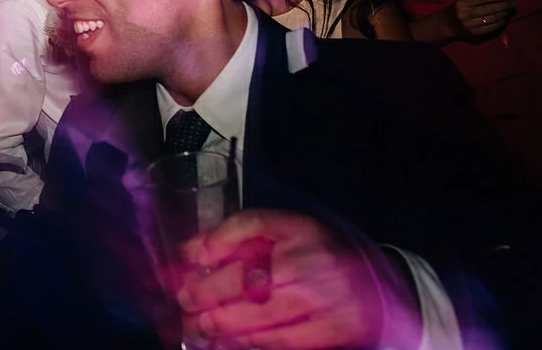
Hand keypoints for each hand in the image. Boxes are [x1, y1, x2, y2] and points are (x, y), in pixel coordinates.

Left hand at [178, 209, 386, 349]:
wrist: (377, 284)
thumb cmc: (318, 254)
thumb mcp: (281, 232)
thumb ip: (234, 236)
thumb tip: (190, 250)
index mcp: (299, 230)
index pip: (251, 226)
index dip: (217, 243)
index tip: (193, 260)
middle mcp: (313, 259)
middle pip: (251, 277)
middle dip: (209, 294)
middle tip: (187, 303)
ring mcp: (327, 297)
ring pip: (264, 314)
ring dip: (225, 324)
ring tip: (201, 328)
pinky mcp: (336, 329)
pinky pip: (285, 340)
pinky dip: (253, 344)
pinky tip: (232, 342)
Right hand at [450, 0, 513, 39]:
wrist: (447, 24)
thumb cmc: (459, 9)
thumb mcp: (464, 0)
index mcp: (462, 2)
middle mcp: (465, 13)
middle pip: (490, 8)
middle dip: (505, 5)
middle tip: (513, 3)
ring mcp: (470, 24)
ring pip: (492, 18)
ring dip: (504, 14)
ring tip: (510, 11)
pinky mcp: (474, 33)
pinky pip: (491, 27)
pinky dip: (501, 23)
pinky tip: (505, 19)